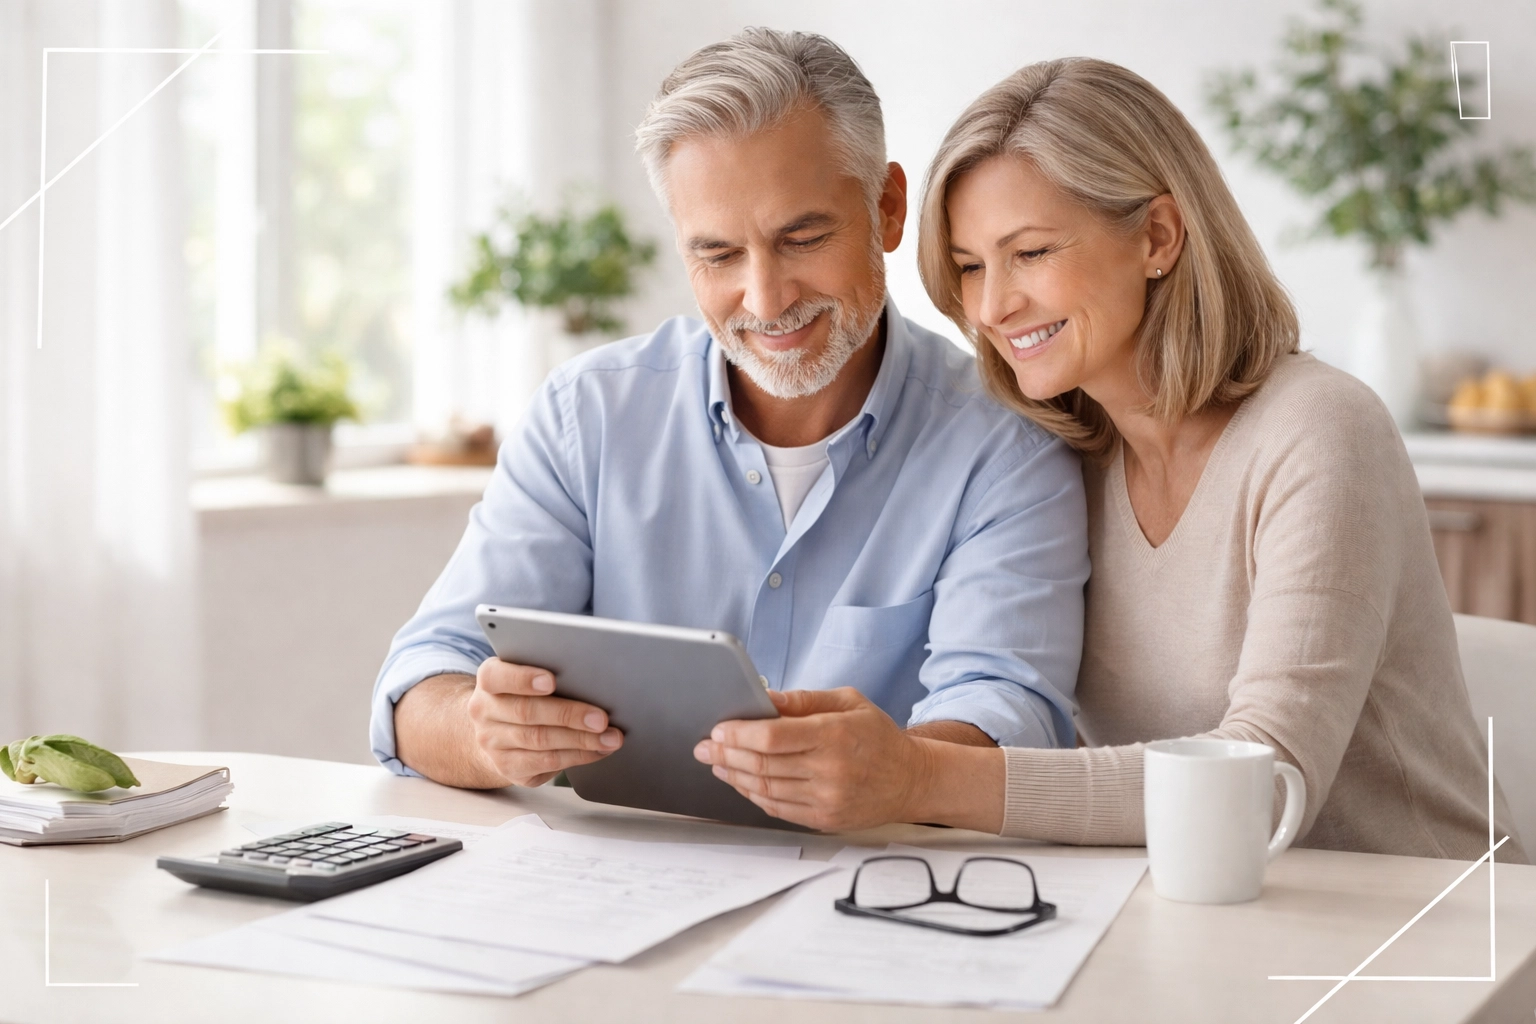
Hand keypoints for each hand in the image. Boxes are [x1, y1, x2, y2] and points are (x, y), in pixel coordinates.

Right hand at [467, 658, 623, 786]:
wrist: (495, 730)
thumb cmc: (522, 694)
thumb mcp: (525, 676)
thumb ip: (548, 672)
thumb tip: (592, 678)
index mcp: (489, 679)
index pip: (496, 676)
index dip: (523, 679)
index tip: (552, 681)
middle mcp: (484, 711)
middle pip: (527, 712)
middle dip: (569, 715)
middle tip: (601, 718)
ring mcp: (493, 743)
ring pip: (540, 741)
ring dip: (581, 740)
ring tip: (610, 737)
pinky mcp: (508, 767)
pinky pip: (546, 762)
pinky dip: (577, 756)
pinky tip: (598, 750)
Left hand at [692, 687, 933, 830]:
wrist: (912, 780)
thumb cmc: (878, 737)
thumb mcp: (848, 702)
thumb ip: (804, 699)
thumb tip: (763, 697)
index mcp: (833, 735)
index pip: (772, 737)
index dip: (738, 734)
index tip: (718, 729)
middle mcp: (829, 771)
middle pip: (762, 765)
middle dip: (725, 755)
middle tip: (704, 747)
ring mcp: (826, 799)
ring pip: (765, 790)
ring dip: (733, 776)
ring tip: (716, 763)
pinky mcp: (824, 819)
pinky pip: (777, 808)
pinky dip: (753, 795)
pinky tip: (740, 782)